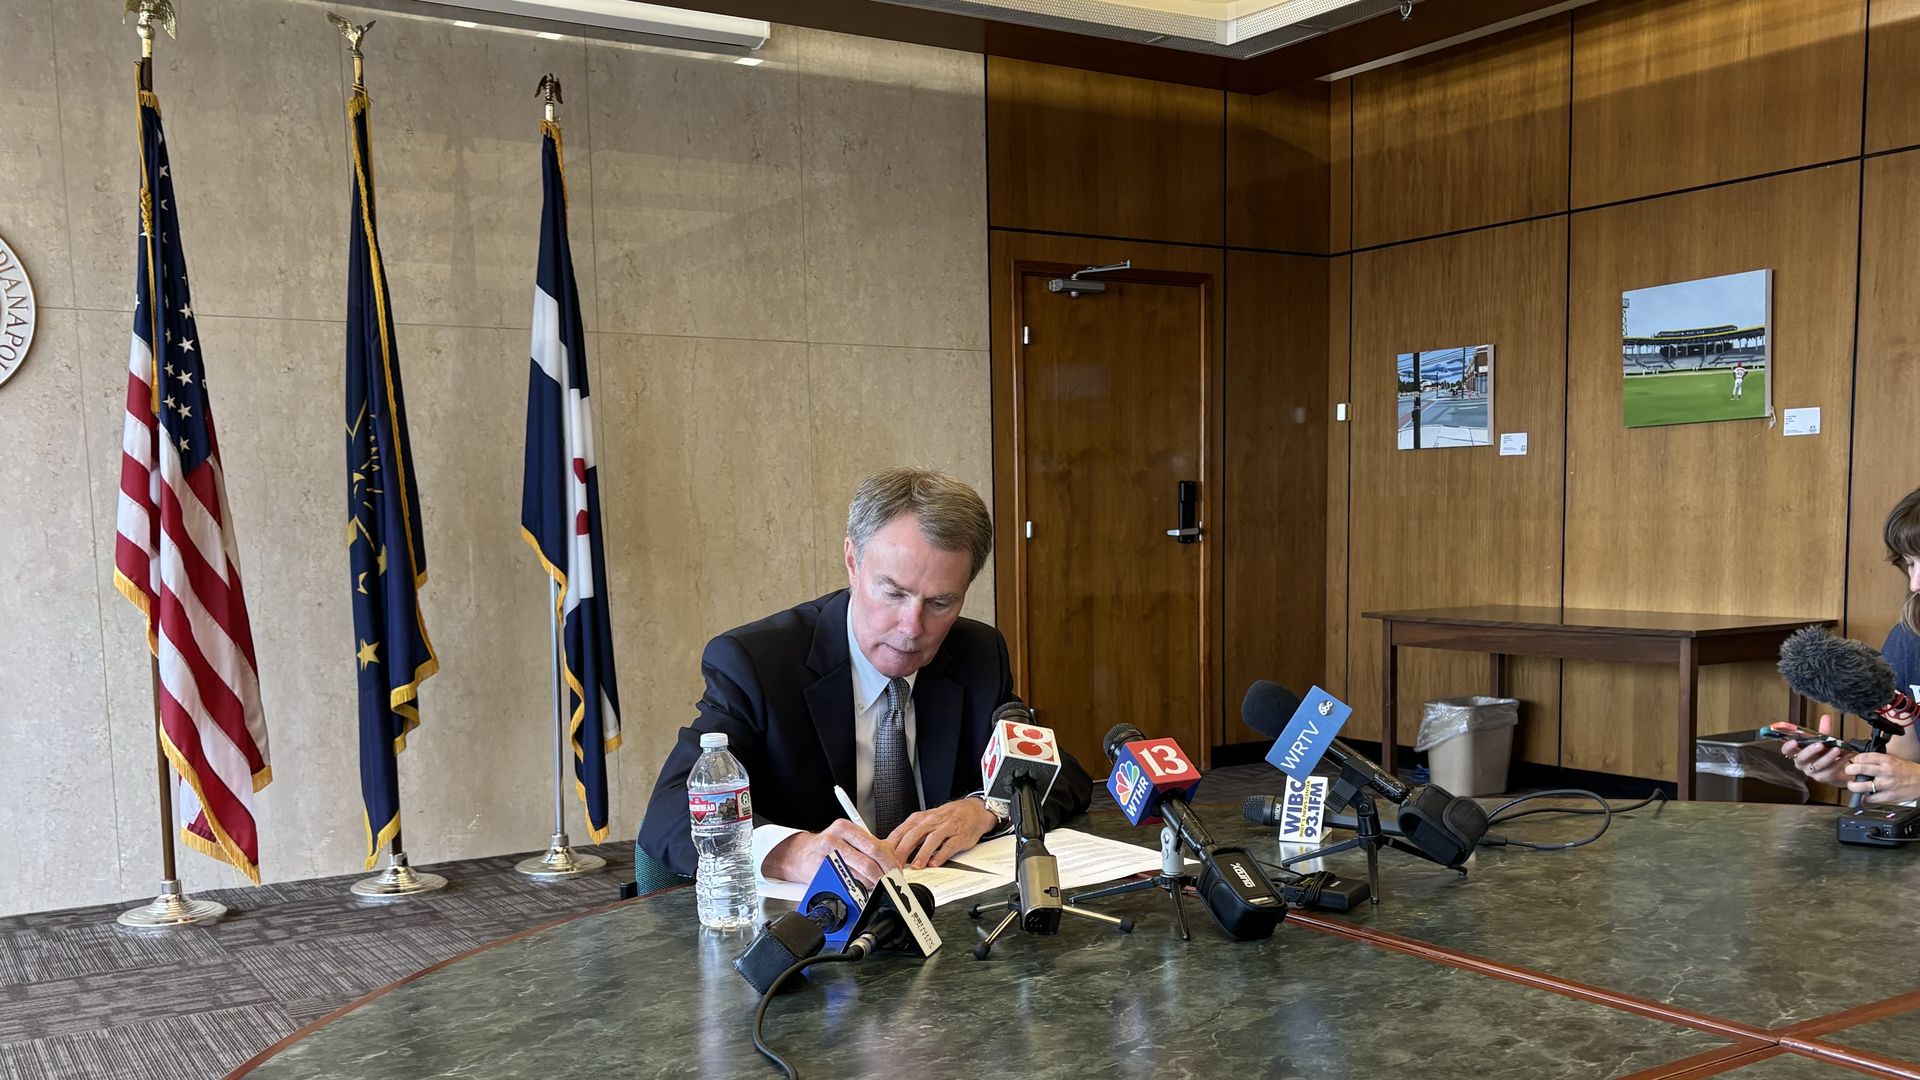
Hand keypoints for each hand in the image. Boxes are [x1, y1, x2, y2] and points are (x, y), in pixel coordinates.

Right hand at [763, 819, 901, 886]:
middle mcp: (836, 838)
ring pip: (858, 874)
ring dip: (871, 882)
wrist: (800, 854)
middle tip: (890, 882)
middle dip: (883, 874)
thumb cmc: (828, 847)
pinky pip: (845, 882)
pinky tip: (858, 886)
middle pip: (868, 859)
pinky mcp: (821, 871)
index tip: (896, 870)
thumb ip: (870, 846)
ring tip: (874, 884)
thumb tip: (894, 859)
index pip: (875, 845)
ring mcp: (827, 855)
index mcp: (846, 827)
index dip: (889, 861)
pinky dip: (856, 887)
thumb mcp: (849, 839)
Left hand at [887, 798, 995, 869]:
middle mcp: (931, 821)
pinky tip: (935, 863)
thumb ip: (911, 835)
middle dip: (902, 851)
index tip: (884, 859)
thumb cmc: (947, 818)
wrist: (973, 810)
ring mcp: (946, 828)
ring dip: (922, 854)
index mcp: (919, 819)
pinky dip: (941, 855)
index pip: (901, 832)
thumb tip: (893, 851)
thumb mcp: (926, 821)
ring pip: (931, 840)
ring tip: (915, 866)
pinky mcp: (959, 835)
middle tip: (895, 865)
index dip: (891, 846)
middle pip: (913, 835)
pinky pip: (949, 846)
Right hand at [1780, 714, 1852, 786]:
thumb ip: (1823, 729)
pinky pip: (1829, 770)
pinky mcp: (1823, 777)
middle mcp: (1802, 764)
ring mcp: (1811, 772)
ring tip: (1837, 749)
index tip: (1793, 741)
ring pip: (1817, 765)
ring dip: (1827, 757)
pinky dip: (1838, 762)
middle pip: (1801, 758)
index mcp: (1797, 753)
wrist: (1837, 768)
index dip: (1787, 747)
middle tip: (1820, 745)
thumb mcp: (1823, 740)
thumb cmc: (1825, 753)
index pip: (1787, 751)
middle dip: (1810, 751)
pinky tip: (1845, 756)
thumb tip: (1825, 716)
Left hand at [1845, 753, 1919, 804]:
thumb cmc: (1908, 770)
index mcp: (1886, 760)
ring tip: (1852, 785)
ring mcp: (1886, 785)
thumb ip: (1878, 760)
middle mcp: (1885, 771)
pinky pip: (1871, 799)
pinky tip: (1865, 795)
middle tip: (1849, 771)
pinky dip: (1865, 798)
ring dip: (1853, 786)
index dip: (1855, 759)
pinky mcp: (1888, 796)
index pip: (1863, 757)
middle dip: (1849, 770)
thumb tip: (1861, 760)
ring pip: (1862, 786)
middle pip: (1859, 769)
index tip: (1853, 761)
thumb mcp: (1894, 759)